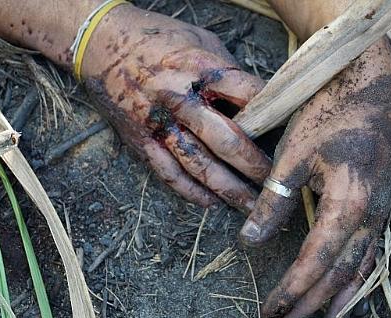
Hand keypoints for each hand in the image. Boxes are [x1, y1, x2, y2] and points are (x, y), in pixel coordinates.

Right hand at [81, 5, 269, 212]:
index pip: (248, 97)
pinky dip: (191, 192)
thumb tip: (257, 101)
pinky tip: (211, 203)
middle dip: (254, 165)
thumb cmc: (156, 38)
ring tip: (251, 206)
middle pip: (226, 140)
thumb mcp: (200, 41)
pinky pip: (168, 173)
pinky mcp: (140, 140)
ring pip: (199, 165)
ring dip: (228, 189)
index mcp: (200, 69)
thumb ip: (228, 71)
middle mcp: (180, 99)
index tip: (291, 135)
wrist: (99, 42)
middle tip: (276, 182)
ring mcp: (158, 123)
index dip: (273, 116)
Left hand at [240, 38, 390, 317]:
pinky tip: (345, 290)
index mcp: (348, 202)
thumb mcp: (293, 157)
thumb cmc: (328, 115)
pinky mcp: (379, 204)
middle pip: (340, 273)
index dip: (294, 289)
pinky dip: (356, 278)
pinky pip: (370, 253)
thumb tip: (249, 241)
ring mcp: (380, 211)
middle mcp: (371, 214)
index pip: (317, 260)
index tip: (272, 310)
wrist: (366, 86)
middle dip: (311, 303)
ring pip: (359, 268)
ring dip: (336, 298)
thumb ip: (273, 201)